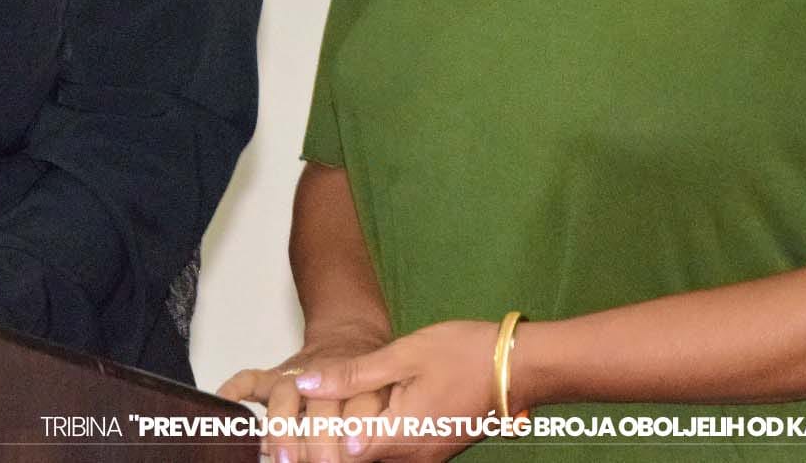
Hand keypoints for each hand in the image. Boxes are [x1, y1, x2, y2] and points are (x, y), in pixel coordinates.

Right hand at [218, 321, 391, 462]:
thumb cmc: (369, 378)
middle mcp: (327, 379)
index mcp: (362, 383)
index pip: (360, 408)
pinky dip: (234, 391)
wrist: (351, 337)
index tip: (353, 450)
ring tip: (284, 459)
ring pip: (286, 397)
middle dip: (320, 440)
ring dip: (284, 428)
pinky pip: (250, 380)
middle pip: (321, 407)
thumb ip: (374, 424)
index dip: (355, 432)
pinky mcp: (276, 377)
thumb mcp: (385, 394)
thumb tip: (358, 452)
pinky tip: (223, 405)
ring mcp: (297, 377)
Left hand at [291, 319, 500, 462]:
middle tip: (295, 422)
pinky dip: (370, 437)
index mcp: (401, 435)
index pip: (341, 455)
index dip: (311, 442)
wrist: (518, 367)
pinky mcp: (431, 451)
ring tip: (321, 414)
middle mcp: (411, 457)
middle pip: (354, 460)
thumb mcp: (404, 353)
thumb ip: (354, 374)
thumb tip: (306, 384)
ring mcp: (424, 457)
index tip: (287, 428)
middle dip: (325, 442)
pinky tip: (359, 412)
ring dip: (346, 440)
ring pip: (372, 458)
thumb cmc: (466, 354)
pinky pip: (392, 451)